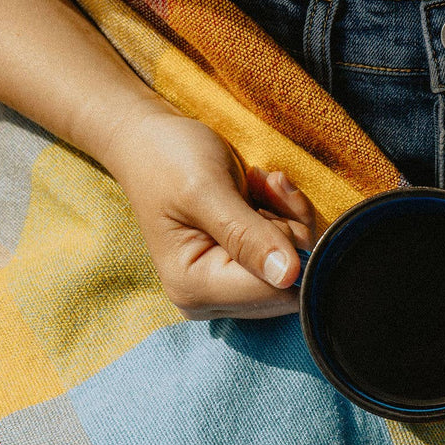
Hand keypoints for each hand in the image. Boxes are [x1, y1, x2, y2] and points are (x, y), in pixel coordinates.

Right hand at [102, 101, 319, 319]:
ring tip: (257, 182)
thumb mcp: (207, 190)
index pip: (274, 291)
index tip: (274, 191)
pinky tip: (260, 191)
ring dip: (288, 217)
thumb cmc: (169, 160)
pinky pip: (288, 256)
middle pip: (289, 286)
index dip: (291, 245)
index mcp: (194, 287)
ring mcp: (225, 289)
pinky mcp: (237, 273)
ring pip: (295, 269)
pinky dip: (284, 218)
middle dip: (290, 228)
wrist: (149, 144)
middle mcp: (210, 300)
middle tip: (266, 183)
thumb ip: (246, 235)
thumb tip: (289, 277)